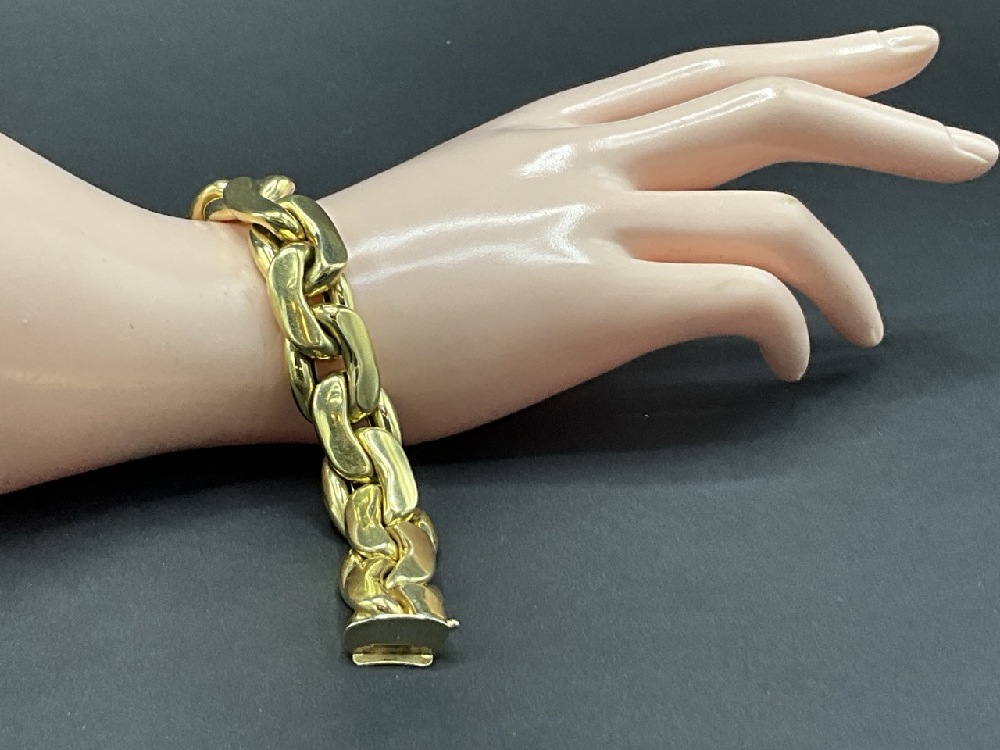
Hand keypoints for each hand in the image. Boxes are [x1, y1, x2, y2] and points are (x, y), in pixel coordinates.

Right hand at [312, 26, 996, 442]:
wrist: (268, 320)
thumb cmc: (352, 279)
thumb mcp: (462, 208)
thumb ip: (544, 207)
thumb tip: (611, 241)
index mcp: (551, 128)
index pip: (709, 71)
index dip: (812, 55)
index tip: (889, 54)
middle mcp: (581, 154)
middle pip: (768, 104)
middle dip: (886, 119)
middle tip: (966, 147)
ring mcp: (587, 220)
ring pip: (772, 211)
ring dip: (847, 269)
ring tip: (875, 326)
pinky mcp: (587, 301)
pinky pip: (735, 300)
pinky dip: (787, 329)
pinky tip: (794, 364)